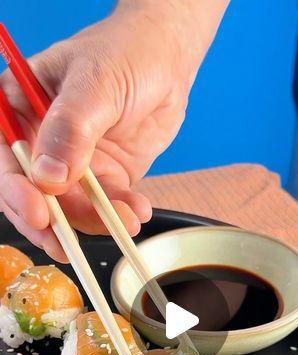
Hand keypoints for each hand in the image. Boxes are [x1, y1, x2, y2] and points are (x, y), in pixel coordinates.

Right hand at [0, 4, 196, 260]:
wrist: (169, 59)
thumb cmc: (125, 53)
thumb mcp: (95, 83)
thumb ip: (71, 128)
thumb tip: (48, 177)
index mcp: (21, 110)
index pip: (5, 158)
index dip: (15, 191)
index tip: (38, 214)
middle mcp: (42, 142)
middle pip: (32, 193)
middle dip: (49, 222)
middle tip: (65, 245)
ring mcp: (74, 164)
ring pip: (70, 207)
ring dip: (92, 223)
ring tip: (123, 222)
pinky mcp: (104, 178)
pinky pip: (106, 205)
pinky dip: (119, 214)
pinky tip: (136, 212)